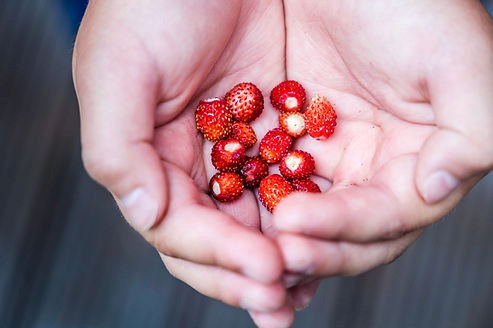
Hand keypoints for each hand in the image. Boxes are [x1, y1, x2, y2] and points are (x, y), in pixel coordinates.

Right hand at [73, 0, 292, 319]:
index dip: (217, 256)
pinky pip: (291, 185)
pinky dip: (306, 218)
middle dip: (249, 274)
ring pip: (258, 222)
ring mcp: (236, 153)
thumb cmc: (151, 5)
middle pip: (219, 239)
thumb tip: (145, 213)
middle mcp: (193, 167)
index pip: (180, 228)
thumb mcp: (118, 68)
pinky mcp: (275, 133)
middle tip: (283, 303)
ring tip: (303, 291)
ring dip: (282, 259)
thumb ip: (118, 147)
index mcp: (151, 161)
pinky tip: (326, 242)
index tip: (262, 272)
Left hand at [261, 0, 492, 318]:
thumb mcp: (456, 59)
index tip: (295, 226)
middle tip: (269, 256)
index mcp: (419, 162)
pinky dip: (251, 194)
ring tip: (242, 249)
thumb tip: (438, 188)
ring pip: (302, 211)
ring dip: (275, 236)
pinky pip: (269, 174)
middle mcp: (375, 168)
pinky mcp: (293, 137)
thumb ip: (472, 130)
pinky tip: (226, 206)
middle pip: (343, 232)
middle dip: (308, 248)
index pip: (385, 217)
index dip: (343, 229)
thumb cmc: (410, 5)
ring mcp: (331, 155)